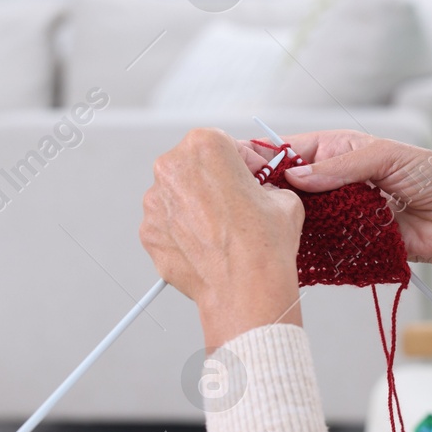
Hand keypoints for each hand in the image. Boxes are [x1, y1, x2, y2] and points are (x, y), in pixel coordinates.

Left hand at [140, 129, 303, 349]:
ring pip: (178, 197)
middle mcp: (172, 168)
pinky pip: (167, 225)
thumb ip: (265, 185)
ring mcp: (155, 202)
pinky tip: (207, 246)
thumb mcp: (283, 198)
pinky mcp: (148, 232)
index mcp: (204, 146)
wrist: (245, 287)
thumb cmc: (262, 243)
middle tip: (236, 204)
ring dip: (196, 207)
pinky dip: (183, 233)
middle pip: (194, 167)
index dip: (243, 162)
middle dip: (214, 182)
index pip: (224, 144)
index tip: (251, 175)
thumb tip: (261, 192)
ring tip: (222, 230)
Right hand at [239, 131, 431, 291]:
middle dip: (271, 197)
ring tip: (264, 232)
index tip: (243, 172)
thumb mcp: (386, 157)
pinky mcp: (353, 243)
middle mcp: (337, 181)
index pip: (292, 152)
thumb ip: (340, 166)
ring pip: (301, 220)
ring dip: (287, 226)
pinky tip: (292, 254)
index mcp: (341, 150)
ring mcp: (343, 214)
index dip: (267, 161)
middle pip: (290, 189)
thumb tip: (297, 176)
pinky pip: (322, 247)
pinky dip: (309, 251)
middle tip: (248, 207)